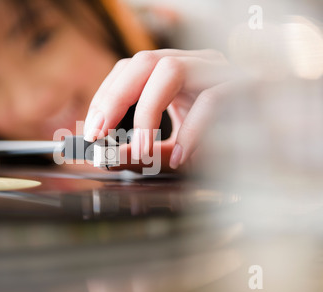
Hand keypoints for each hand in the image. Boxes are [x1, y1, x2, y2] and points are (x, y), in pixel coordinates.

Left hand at [84, 49, 236, 171]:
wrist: (272, 146)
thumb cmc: (222, 145)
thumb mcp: (172, 151)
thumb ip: (140, 154)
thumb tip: (105, 157)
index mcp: (177, 74)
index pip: (131, 69)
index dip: (106, 96)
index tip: (91, 130)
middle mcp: (196, 64)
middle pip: (145, 61)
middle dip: (115, 98)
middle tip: (100, 134)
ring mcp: (220, 71)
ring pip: (171, 70)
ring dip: (146, 113)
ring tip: (141, 150)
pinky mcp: (245, 86)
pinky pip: (211, 100)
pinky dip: (190, 131)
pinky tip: (183, 157)